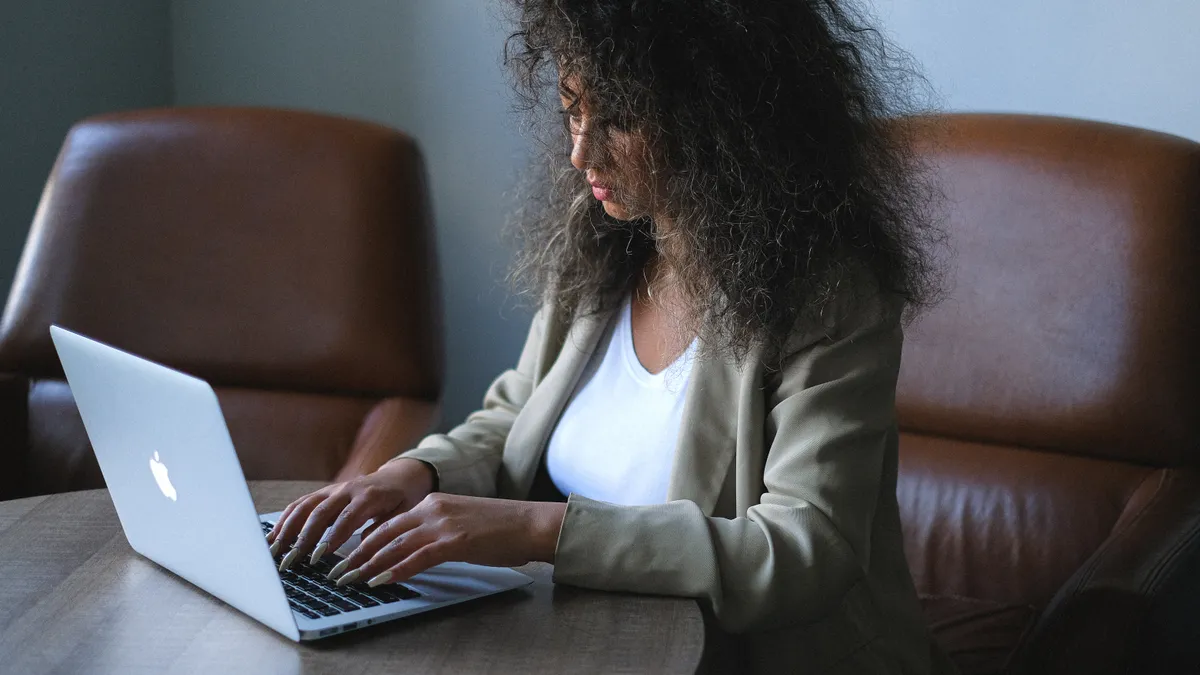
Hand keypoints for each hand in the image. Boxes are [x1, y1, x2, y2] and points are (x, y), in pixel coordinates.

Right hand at [266, 458, 434, 570]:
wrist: (399, 476)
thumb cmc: (403, 498)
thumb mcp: (403, 513)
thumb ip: (384, 528)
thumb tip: (364, 547)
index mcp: (368, 495)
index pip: (346, 517)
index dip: (332, 537)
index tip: (319, 557)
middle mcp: (346, 489)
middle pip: (319, 513)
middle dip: (302, 538)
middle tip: (290, 560)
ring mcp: (332, 489)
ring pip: (304, 507)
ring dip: (287, 529)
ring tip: (274, 551)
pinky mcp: (323, 492)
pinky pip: (300, 504)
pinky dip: (285, 520)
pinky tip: (273, 536)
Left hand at [327, 493, 565, 587]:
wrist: (531, 523)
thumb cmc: (503, 528)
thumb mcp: (462, 524)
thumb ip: (438, 532)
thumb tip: (417, 552)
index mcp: (433, 502)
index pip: (389, 523)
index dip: (364, 542)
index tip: (347, 557)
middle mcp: (432, 508)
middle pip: (384, 533)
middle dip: (356, 555)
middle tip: (337, 572)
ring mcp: (442, 523)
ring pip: (394, 545)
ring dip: (368, 565)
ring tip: (349, 580)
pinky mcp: (454, 541)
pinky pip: (417, 557)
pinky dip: (395, 570)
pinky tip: (380, 581)